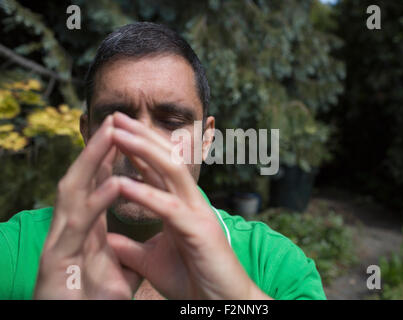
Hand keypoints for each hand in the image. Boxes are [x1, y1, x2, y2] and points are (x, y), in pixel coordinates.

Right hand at [34, 116, 140, 299]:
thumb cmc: (90, 303)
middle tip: (115, 120)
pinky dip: (98, 201)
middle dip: (98, 149)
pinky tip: (116, 181)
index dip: (108, 160)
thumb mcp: (113, 274)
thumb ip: (123, 254)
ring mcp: (60, 243)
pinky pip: (80, 226)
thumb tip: (138, 245)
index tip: (125, 135)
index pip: (94, 188)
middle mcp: (69, 231)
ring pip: (74, 192)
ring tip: (111, 133)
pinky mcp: (57, 261)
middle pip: (82, 180)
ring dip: (92, 161)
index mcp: (84, 232)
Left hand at [107, 112, 269, 298]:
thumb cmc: (192, 280)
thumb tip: (106, 237)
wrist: (221, 303)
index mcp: (180, 206)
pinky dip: (145, 194)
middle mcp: (191, 203)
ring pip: (172, 172)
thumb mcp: (152, 261)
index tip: (114, 131)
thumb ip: (131, 246)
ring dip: (144, 150)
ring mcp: (197, 214)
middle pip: (166, 160)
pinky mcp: (199, 231)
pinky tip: (122, 182)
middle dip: (141, 136)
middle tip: (116, 116)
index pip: (157, 171)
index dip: (137, 149)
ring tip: (119, 132)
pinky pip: (169, 208)